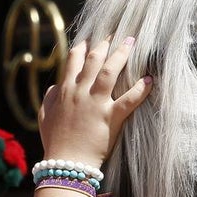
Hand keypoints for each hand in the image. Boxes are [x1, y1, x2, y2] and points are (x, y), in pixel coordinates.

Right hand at [39, 37, 151, 168]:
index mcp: (65, 90)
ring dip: (122, 55)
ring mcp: (95, 103)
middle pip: (94, 59)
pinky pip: (129, 99)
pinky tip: (150, 80)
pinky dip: (141, 89)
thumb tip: (55, 87)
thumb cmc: (55, 141)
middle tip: (117, 33)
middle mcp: (80, 92)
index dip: (84, 45)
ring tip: (132, 43)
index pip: (74, 59)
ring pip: (110, 71)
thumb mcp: (45, 116)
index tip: (92, 37)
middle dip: (106, 43)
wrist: (65, 163)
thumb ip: (49, 99)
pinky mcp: (110, 117)